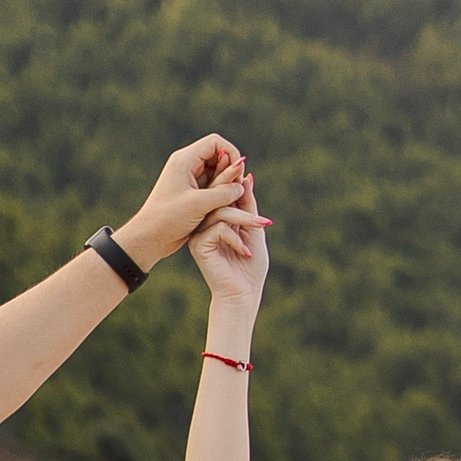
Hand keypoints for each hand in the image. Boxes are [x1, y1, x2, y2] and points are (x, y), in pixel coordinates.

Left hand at [115, 135, 265, 270]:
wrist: (149, 238)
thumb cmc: (168, 219)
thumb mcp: (200, 204)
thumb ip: (224, 192)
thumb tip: (242, 185)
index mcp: (184, 160)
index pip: (215, 143)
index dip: (231, 153)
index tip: (238, 173)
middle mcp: (187, 166)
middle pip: (218, 157)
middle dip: (230, 172)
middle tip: (233, 192)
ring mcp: (190, 180)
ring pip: (218, 174)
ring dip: (227, 186)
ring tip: (226, 203)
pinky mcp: (193, 194)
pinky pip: (213, 188)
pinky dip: (221, 195)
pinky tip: (223, 209)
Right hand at [190, 169, 267, 314]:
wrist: (243, 294)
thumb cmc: (250, 266)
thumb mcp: (253, 229)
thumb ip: (248, 204)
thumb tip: (247, 177)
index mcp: (216, 219)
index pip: (222, 194)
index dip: (232, 180)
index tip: (243, 166)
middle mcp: (204, 224)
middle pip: (217, 197)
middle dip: (233, 186)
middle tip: (244, 171)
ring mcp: (199, 234)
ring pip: (219, 211)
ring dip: (244, 217)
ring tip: (262, 226)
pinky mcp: (198, 245)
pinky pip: (218, 228)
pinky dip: (235, 238)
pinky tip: (245, 252)